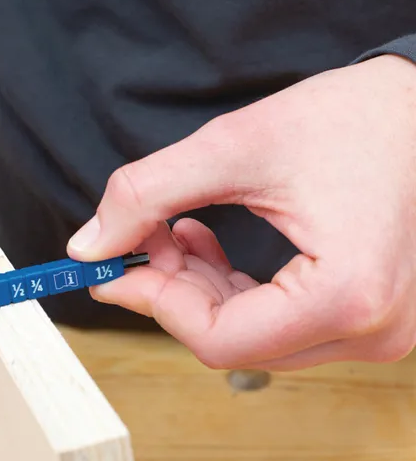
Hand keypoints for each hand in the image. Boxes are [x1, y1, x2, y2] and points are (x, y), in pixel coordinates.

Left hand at [67, 54, 415, 369]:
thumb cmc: (356, 118)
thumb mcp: (235, 147)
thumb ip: (147, 195)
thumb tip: (88, 246)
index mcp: (347, 294)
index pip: (216, 340)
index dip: (154, 303)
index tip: (113, 270)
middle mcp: (369, 330)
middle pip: (230, 341)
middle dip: (172, 292)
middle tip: (142, 241)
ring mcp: (372, 331)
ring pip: (249, 336)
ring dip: (199, 291)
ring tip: (177, 232)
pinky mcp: (364, 318)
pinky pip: (276, 325)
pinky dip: (231, 291)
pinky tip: (208, 246)